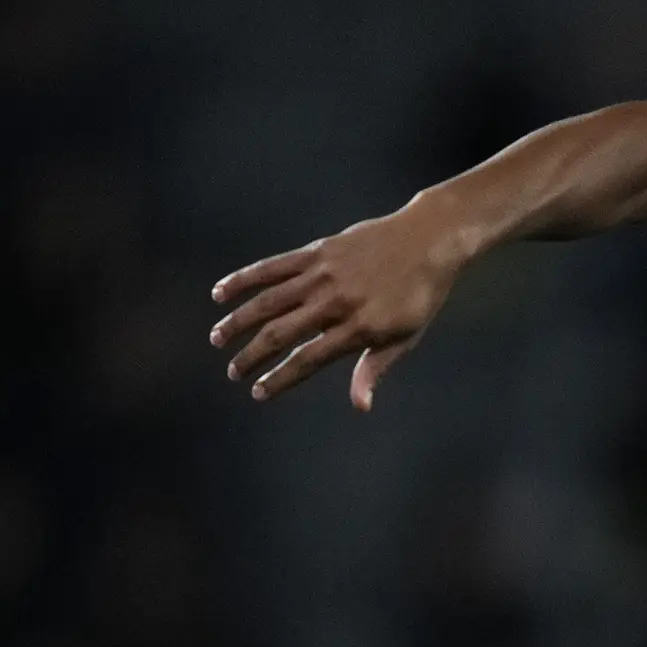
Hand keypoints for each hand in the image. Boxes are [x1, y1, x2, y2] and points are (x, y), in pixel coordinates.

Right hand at [207, 193, 465, 409]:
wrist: (428, 240)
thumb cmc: (420, 296)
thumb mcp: (404, 338)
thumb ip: (374, 369)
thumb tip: (360, 407)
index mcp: (357, 328)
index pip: (307, 360)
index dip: (279, 379)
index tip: (257, 392)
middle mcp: (335, 302)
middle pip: (281, 333)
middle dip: (251, 355)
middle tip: (233, 372)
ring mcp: (323, 274)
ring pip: (268, 301)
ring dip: (238, 321)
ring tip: (217, 339)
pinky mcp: (317, 251)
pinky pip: (273, 267)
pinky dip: (244, 279)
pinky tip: (220, 293)